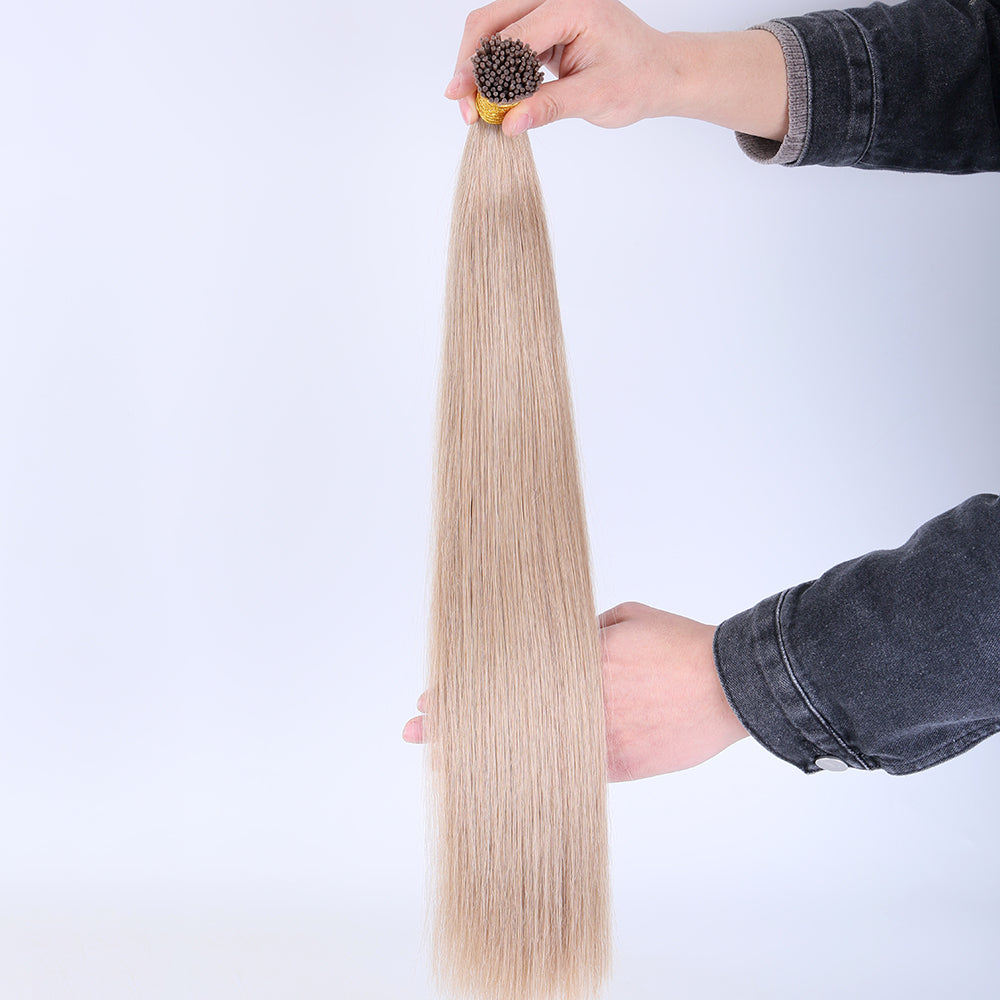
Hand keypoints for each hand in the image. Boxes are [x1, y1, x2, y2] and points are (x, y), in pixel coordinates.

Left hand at [402, 602, 747, 779]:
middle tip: (416, 731)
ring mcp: (600, 738)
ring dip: (487, 756)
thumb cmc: (680, 645)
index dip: (463, 690)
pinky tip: (507, 784)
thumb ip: (583, 633)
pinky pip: (571, 774)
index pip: (505, 676)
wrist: (730, 684)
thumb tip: (556, 644)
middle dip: (456, 725)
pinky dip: (538, 778)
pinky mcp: (621, 765)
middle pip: (507, 716)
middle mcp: (582, 701)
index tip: (429, 699)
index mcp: (579, 658)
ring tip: (444, 763)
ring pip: (531, 751)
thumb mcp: (625, 618)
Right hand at [445, 0, 674, 135]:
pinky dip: (493, 69)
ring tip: (474, 106)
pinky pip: (506, 41)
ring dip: (477, 67)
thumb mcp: (595, 97)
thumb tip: (508, 123)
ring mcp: (547, 9)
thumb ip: (549, 107)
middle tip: (462, 104)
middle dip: (471, 64)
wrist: (659, 72)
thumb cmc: (637, 79)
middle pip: (490, 21)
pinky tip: (490, 97)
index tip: (468, 103)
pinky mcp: (543, 26)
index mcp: (572, 5)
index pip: (513, 36)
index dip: (485, 71)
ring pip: (492, 29)